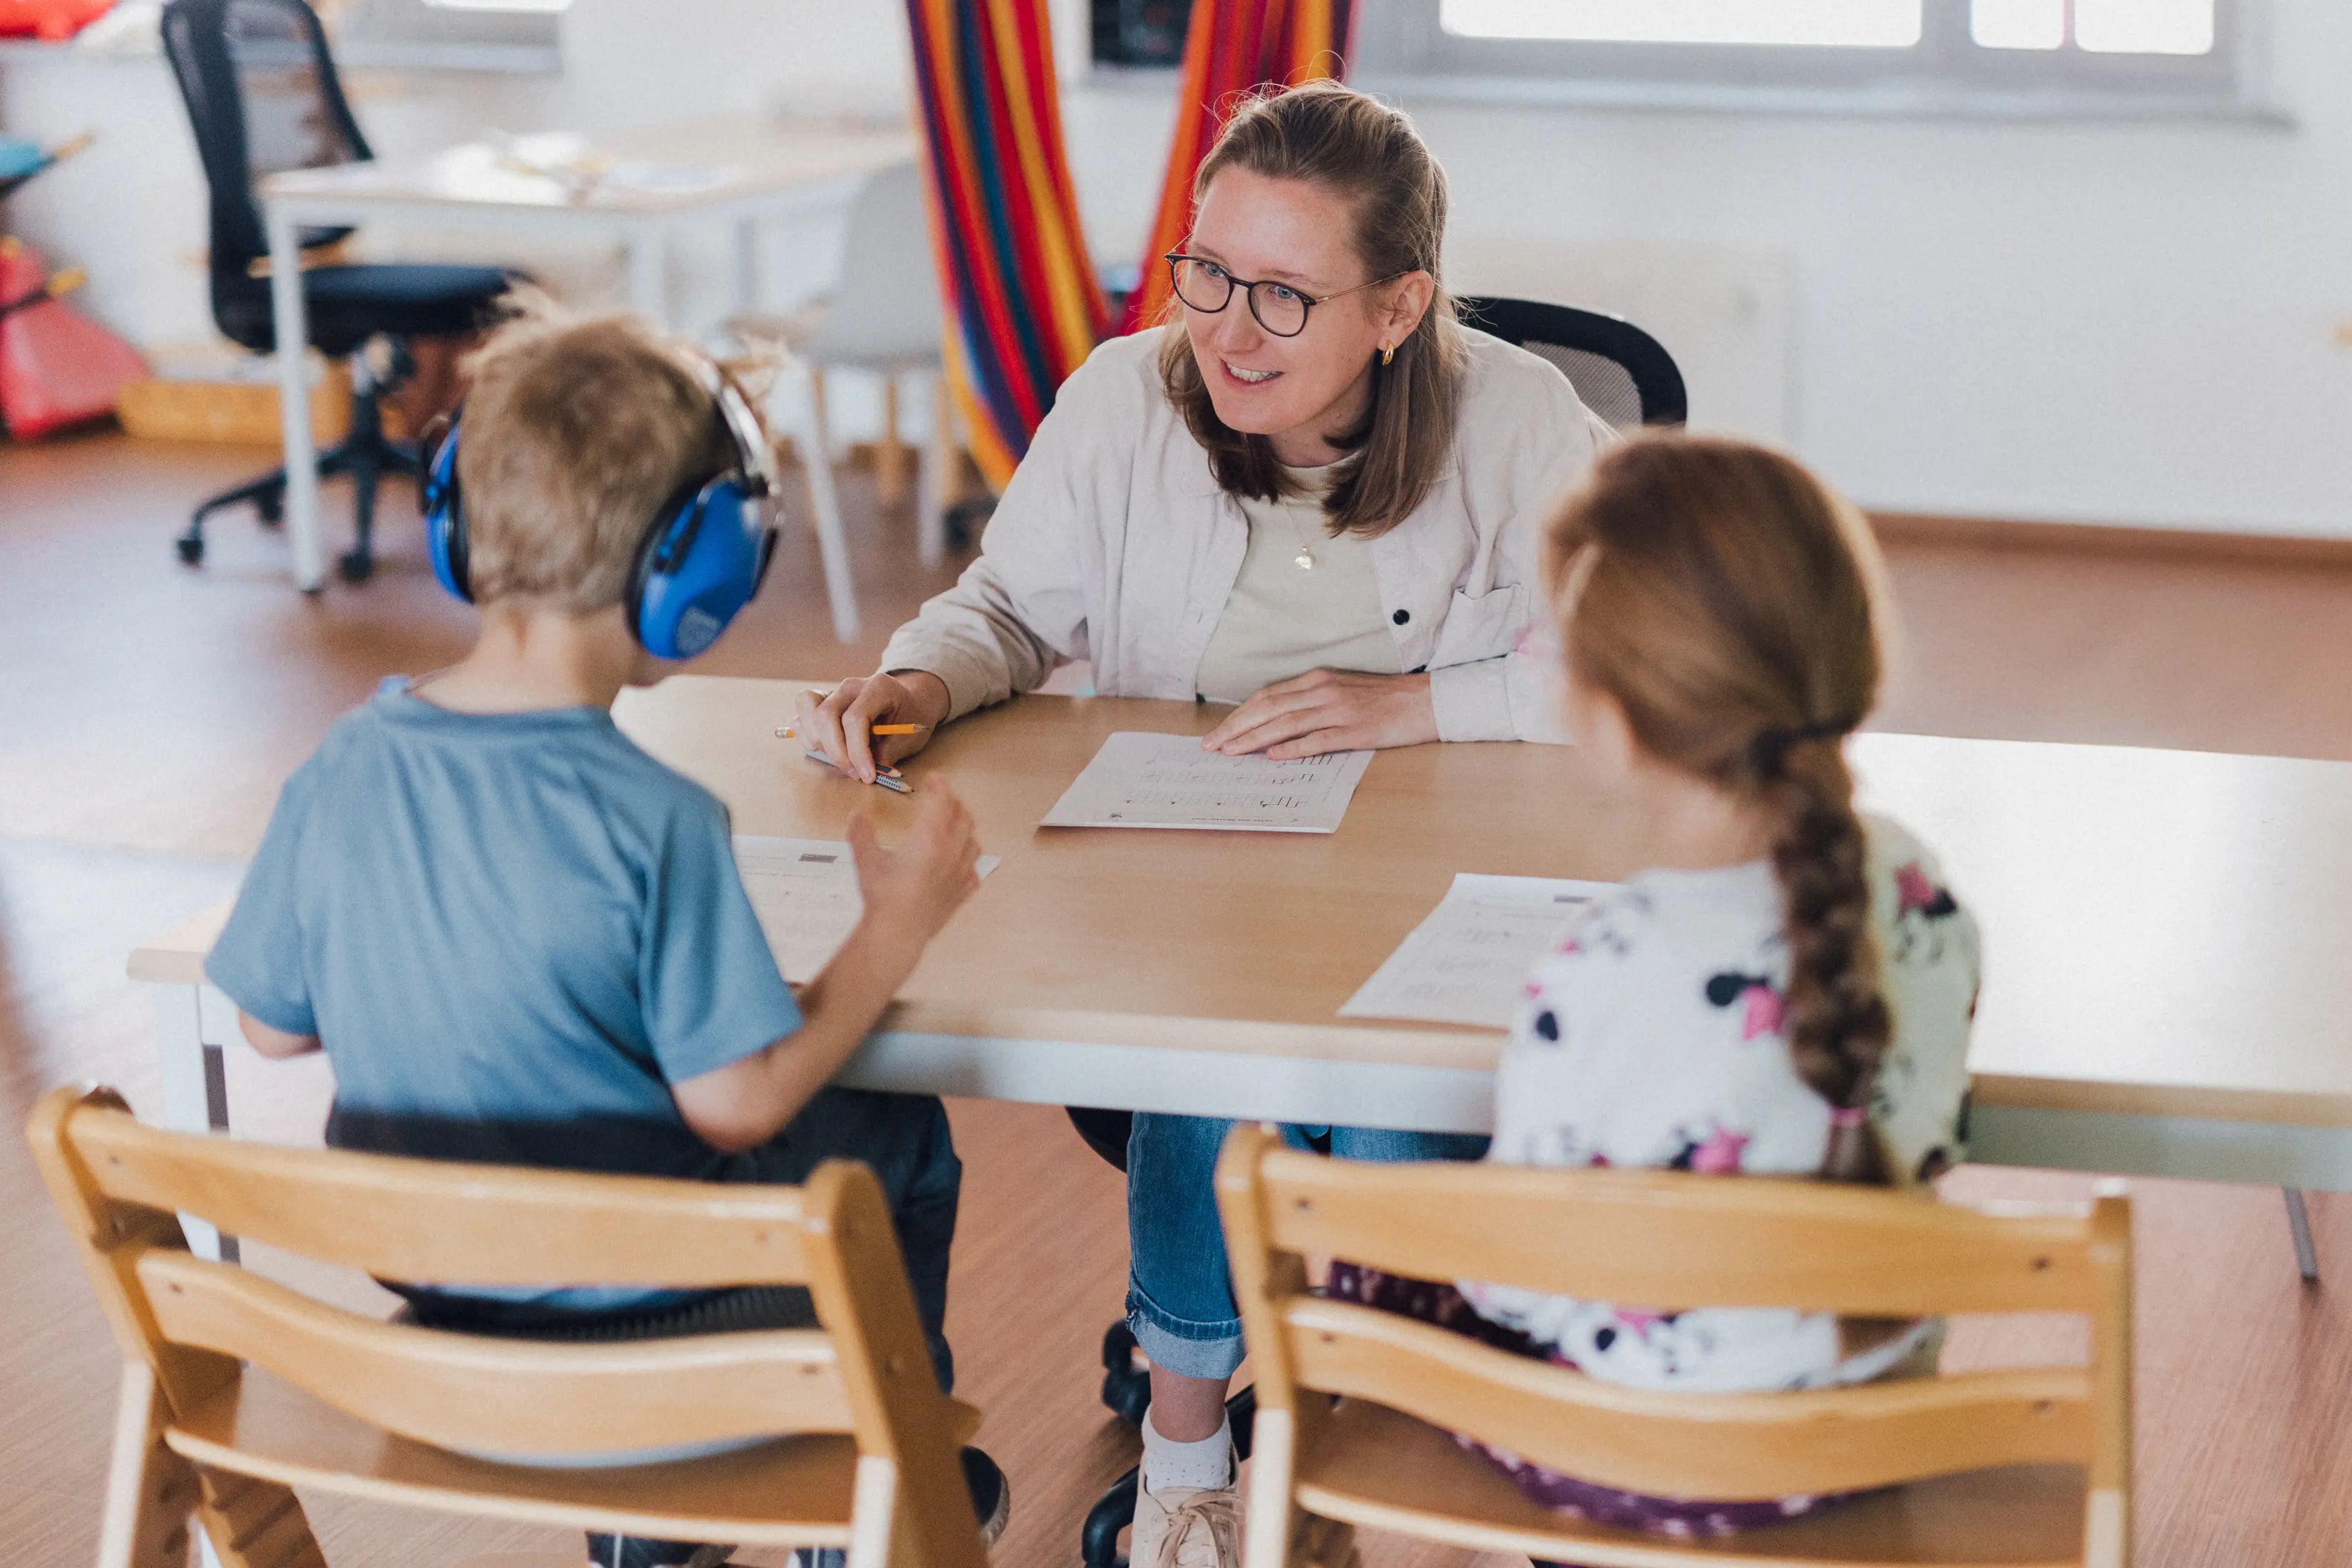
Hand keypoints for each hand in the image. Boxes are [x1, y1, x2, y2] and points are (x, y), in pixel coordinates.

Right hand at [796, 670, 951, 783]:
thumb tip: (862, 773)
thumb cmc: (911, 718)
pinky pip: (801, 715)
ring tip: (840, 759)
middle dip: (836, 752)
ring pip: (807, 707)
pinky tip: (827, 749)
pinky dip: (807, 735)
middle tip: (854, 773)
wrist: (911, 702)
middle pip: (826, 715)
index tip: (867, 776)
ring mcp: (834, 691)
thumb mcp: (909, 737)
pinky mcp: (822, 701)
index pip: (854, 719)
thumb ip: (885, 754)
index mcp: (878, 687)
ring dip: (817, 741)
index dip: (857, 752)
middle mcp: (851, 686)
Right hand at [846, 784, 981, 950]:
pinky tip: (962, 863)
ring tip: (955, 825)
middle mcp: (951, 852)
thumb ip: (861, 833)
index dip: (940, 786)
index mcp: (930, 838)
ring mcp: (960, 873)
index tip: (935, 779)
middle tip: (943, 798)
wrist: (898, 933)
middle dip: (954, 803)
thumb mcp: (866, 860)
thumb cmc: (882, 896)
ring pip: (973, 842)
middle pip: (963, 817)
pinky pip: (974, 871)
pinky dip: (969, 861)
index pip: (942, 801)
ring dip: (965, 829)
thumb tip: (857, 814)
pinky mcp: (961, 893)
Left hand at [1201, 669, 1438, 758]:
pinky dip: (1292, 748)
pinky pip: (1317, 739)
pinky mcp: (1355, 730)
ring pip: (1286, 722)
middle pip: (1268, 707)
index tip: (1219, 732)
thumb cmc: (1383, 700)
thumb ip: (1311, 702)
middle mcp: (1323, 691)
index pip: (1268, 696)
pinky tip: (1273, 757)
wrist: (1424, 701)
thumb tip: (1278, 725)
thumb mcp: (1342, 691)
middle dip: (1236, 727)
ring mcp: (1338, 710)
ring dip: (1254, 737)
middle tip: (1213, 745)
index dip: (1240, 714)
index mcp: (1318, 680)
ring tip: (1231, 752)